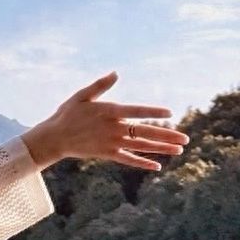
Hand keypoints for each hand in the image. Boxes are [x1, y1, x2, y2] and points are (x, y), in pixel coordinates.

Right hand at [23, 73, 188, 172]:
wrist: (54, 137)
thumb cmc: (68, 114)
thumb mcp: (81, 96)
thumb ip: (100, 86)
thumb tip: (116, 73)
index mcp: (108, 111)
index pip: (136, 111)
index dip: (153, 112)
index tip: (170, 113)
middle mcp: (113, 128)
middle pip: (145, 132)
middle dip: (167, 135)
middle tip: (186, 138)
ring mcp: (111, 142)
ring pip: (141, 146)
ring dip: (161, 148)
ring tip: (179, 149)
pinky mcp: (107, 154)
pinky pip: (128, 159)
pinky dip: (142, 163)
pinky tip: (157, 166)